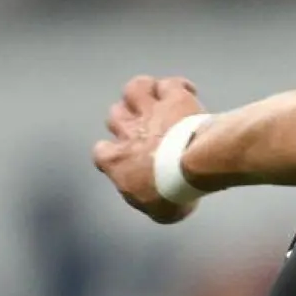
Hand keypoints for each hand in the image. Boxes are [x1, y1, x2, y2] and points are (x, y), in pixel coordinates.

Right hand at [93, 75, 205, 223]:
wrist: (194, 164)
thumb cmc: (174, 192)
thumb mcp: (160, 212)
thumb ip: (151, 202)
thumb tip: (157, 201)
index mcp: (117, 160)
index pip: (100, 152)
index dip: (111, 153)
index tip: (126, 158)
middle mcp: (129, 131)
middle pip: (115, 115)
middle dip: (127, 121)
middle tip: (146, 129)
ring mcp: (151, 111)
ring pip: (134, 89)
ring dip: (143, 92)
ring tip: (156, 100)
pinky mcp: (175, 98)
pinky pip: (170, 83)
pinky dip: (177, 85)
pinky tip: (187, 92)